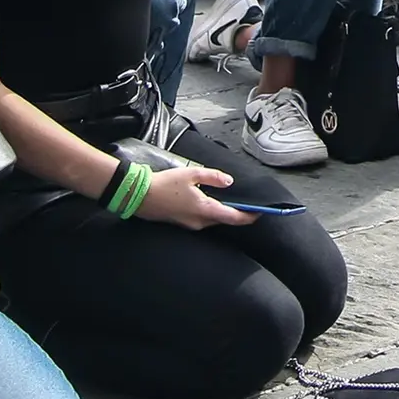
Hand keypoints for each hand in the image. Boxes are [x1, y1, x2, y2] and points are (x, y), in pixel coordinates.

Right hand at [139, 163, 257, 228]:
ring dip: (223, 212)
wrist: (138, 195)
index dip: (249, 217)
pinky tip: (209, 201)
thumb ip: (213, 177)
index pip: (233, 218)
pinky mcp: (181, 223)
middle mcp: (199, 222)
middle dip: (236, 213)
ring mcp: (189, 225)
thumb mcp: (191, 173)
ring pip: (212, 220)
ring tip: (231, 201)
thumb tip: (229, 181)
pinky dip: (210, 212)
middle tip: (247, 204)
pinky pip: (201, 219)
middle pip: (224, 220)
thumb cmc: (164, 184)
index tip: (260, 213)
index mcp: (204, 210)